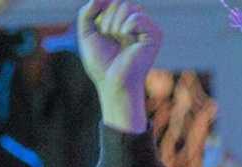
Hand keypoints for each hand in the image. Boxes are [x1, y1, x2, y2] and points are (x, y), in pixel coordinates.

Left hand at [78, 0, 160, 130]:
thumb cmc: (101, 63)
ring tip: (118, 43)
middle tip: (109, 39)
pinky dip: (126, 29)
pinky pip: (136, 17)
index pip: (110, 2)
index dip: (101, 14)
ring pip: (127, 7)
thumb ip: (87, 14)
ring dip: (114, 27)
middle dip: (106, 21)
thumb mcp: (87, 35)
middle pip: (118, 2)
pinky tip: (128, 42)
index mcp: (122, 20)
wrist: (112, 82)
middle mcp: (136, 20)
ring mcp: (146, 26)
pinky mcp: (154, 33)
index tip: (102, 31)